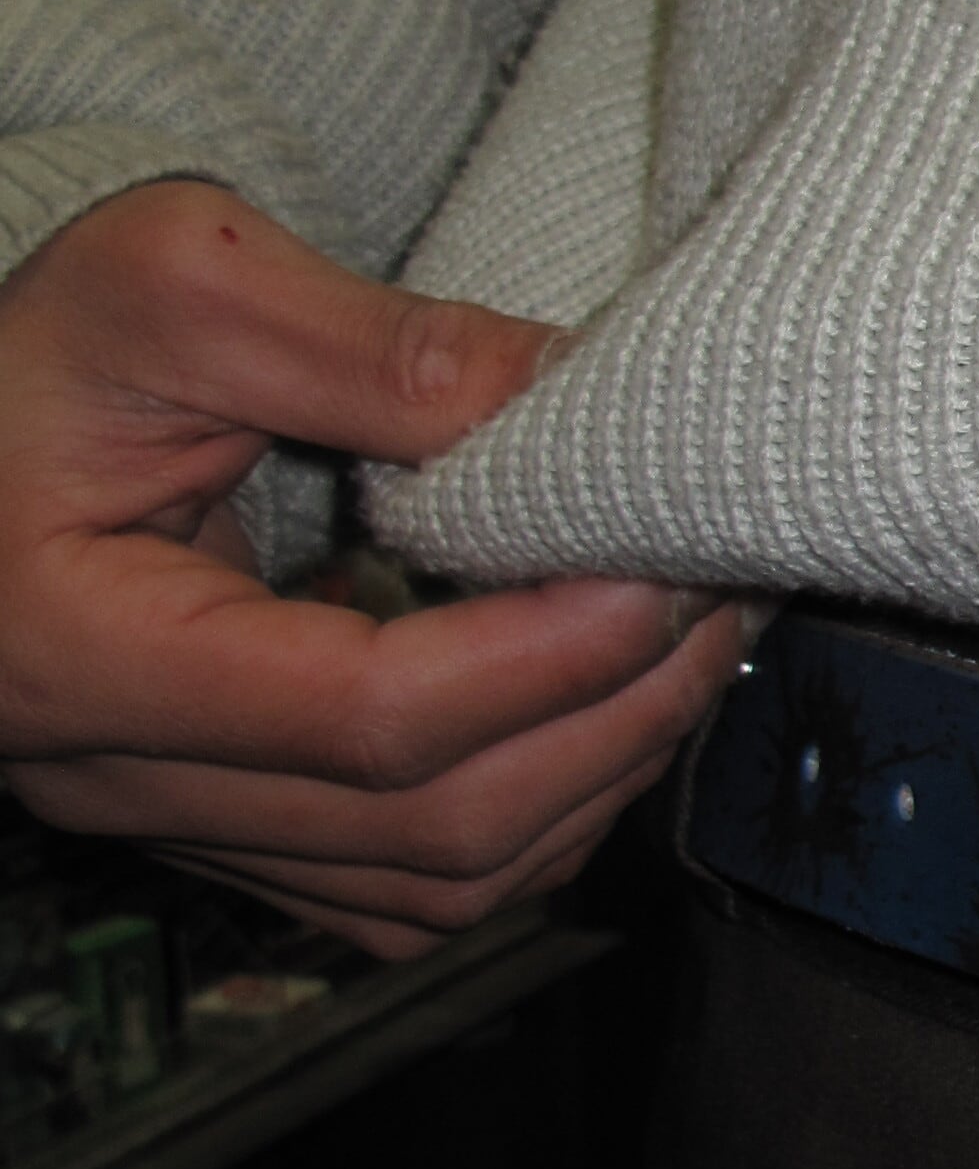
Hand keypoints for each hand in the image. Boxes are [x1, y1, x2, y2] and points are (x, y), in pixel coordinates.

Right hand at [0, 180, 743, 955]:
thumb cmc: (25, 349)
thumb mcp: (175, 280)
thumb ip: (372, 343)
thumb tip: (571, 397)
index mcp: (79, 652)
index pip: (368, 718)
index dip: (544, 654)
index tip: (663, 562)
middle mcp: (120, 780)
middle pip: (430, 829)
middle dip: (613, 716)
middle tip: (719, 589)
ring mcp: (172, 825)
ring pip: (438, 886)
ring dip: (596, 773)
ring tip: (685, 639)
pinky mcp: (223, 832)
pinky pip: (409, 888)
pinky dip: (536, 812)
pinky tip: (595, 704)